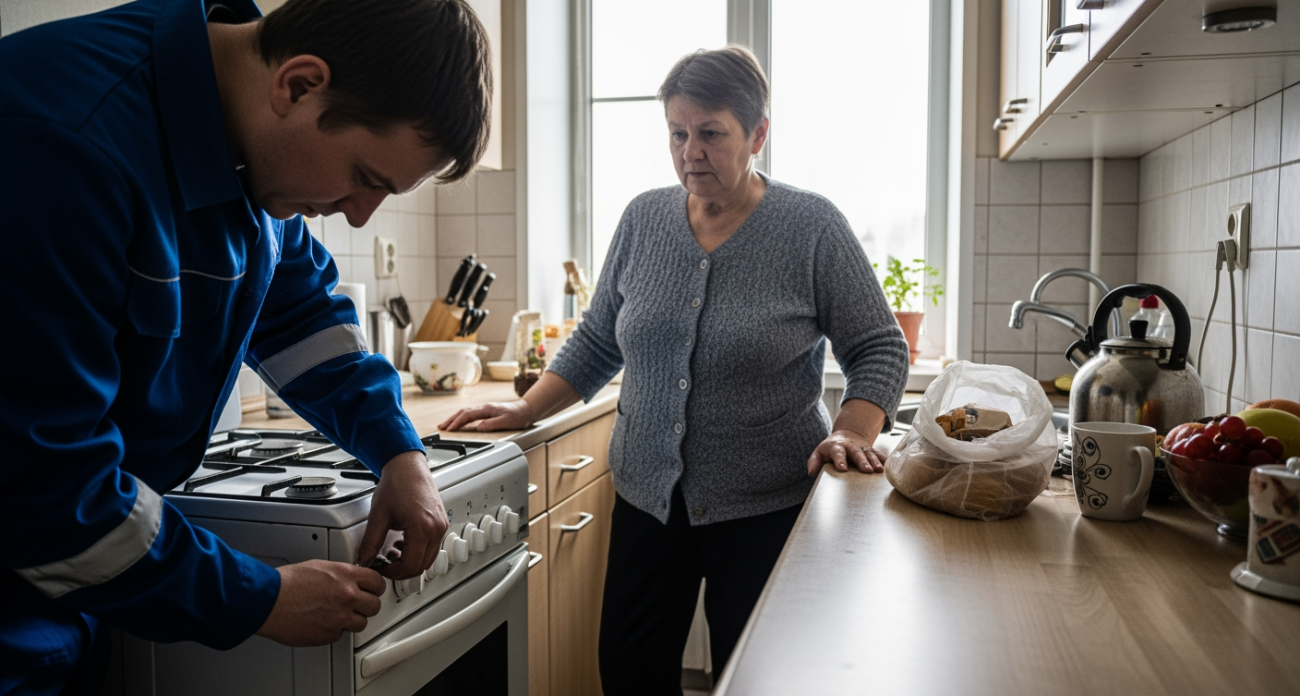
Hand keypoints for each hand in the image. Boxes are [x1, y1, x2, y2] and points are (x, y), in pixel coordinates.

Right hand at [256, 560, 384, 645]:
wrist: (269, 601)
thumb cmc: (287, 583)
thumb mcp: (320, 567)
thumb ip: (341, 574)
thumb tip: (350, 579)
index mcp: (346, 576)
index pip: (377, 582)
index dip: (375, 587)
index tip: (373, 590)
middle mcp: (347, 596)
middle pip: (374, 606)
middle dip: (366, 605)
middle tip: (358, 605)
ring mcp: (340, 618)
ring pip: (361, 623)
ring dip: (352, 620)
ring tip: (337, 615)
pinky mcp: (329, 635)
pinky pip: (340, 634)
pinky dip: (333, 630)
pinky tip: (321, 622)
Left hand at [356, 451, 448, 579]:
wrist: (408, 466)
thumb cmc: (397, 483)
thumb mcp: (378, 516)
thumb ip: (370, 543)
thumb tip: (363, 560)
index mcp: (422, 528)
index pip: (410, 565)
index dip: (393, 572)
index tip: (381, 568)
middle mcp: (436, 529)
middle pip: (422, 566)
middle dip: (401, 569)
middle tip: (385, 564)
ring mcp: (441, 526)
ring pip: (429, 558)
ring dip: (411, 561)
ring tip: (392, 553)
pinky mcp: (441, 523)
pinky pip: (433, 547)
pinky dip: (418, 551)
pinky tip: (403, 543)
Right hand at [439, 400, 534, 431]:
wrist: (527, 409)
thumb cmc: (519, 416)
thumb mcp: (507, 421)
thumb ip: (492, 424)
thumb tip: (478, 427)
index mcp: (487, 409)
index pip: (468, 415)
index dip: (457, 422)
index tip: (449, 429)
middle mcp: (484, 407)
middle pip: (463, 412)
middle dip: (451, 419)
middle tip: (441, 427)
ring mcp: (484, 409)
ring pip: (465, 412)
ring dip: (454, 418)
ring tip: (445, 425)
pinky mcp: (486, 412)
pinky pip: (470, 414)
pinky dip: (461, 418)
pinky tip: (458, 422)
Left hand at [807, 430, 887, 475]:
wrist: (846, 436)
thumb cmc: (830, 449)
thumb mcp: (819, 453)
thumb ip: (814, 461)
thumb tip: (811, 472)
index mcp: (837, 447)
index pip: (838, 453)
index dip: (840, 460)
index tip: (842, 469)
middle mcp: (851, 446)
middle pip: (857, 453)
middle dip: (862, 461)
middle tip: (867, 470)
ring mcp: (862, 448)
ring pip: (869, 454)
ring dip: (875, 461)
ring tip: (879, 470)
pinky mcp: (871, 450)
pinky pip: (879, 454)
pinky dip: (884, 459)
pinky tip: (888, 466)